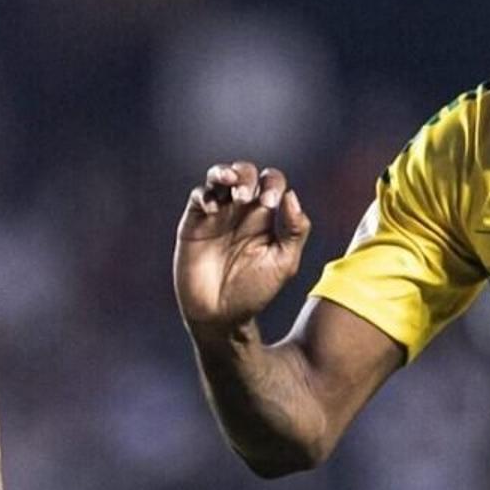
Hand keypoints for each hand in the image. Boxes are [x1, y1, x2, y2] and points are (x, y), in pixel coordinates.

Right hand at [173, 163, 312, 331]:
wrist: (221, 316)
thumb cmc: (254, 292)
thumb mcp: (284, 263)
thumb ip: (295, 231)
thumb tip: (292, 196)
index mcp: (263, 217)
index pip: (271, 182)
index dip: (272, 184)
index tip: (271, 204)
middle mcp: (239, 211)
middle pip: (245, 173)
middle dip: (247, 177)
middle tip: (248, 199)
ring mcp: (216, 215)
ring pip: (218, 177)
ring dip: (225, 173)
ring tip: (230, 185)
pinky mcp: (194, 224)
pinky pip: (198, 197)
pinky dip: (205, 195)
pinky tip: (213, 209)